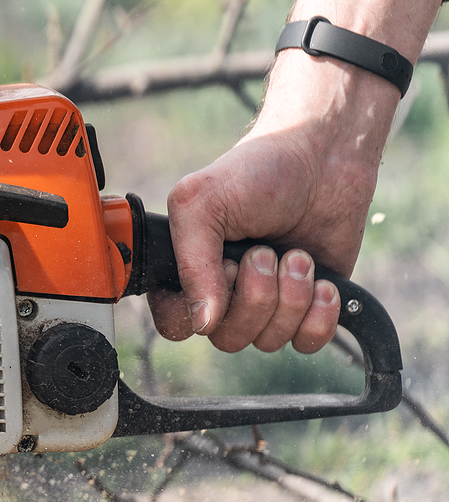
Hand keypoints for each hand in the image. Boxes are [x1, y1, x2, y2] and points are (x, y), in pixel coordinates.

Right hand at [151, 0, 446, 352]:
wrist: (326, 158)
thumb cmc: (257, 171)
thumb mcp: (201, 204)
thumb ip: (192, 264)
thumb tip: (203, 323)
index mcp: (185, 270)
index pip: (176, 325)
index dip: (200, 309)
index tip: (223, 269)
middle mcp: (222, 292)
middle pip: (227, 338)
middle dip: (255, 296)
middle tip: (265, 251)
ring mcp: (266, 302)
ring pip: (268, 341)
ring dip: (290, 296)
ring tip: (295, 254)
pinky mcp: (308, 307)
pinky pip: (308, 343)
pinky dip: (320, 316)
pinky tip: (323, 281)